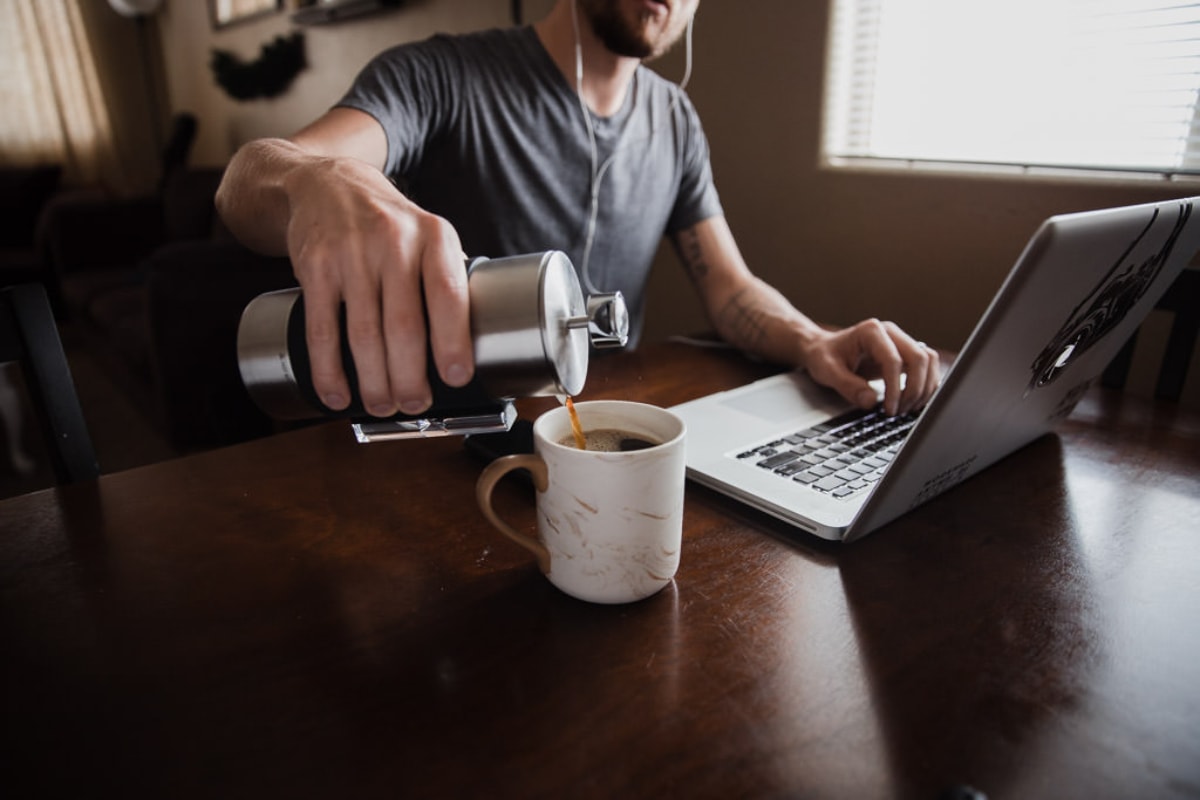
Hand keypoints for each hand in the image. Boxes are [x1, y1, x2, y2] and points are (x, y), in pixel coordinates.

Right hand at [284, 157, 473, 416]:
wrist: (328, 185)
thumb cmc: (390, 223)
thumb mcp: (430, 234)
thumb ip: (449, 279)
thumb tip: (475, 341)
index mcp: (434, 237)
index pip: (448, 296)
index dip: (452, 342)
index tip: (456, 378)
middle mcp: (394, 242)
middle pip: (404, 326)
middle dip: (410, 377)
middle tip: (414, 405)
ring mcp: (351, 255)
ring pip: (363, 335)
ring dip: (373, 382)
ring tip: (381, 405)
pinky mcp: (315, 267)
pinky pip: (322, 329)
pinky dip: (328, 369)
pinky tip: (337, 393)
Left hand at [800, 319, 940, 415]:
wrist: (823, 350)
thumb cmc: (824, 356)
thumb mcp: (827, 371)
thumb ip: (848, 386)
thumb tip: (871, 401)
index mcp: (872, 331)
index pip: (894, 360)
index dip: (895, 388)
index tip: (889, 410)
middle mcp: (891, 333)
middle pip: (920, 358)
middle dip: (914, 389)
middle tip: (899, 411)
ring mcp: (901, 342)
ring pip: (929, 361)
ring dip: (924, 388)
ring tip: (906, 409)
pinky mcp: (905, 354)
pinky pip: (927, 367)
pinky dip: (926, 385)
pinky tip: (913, 402)